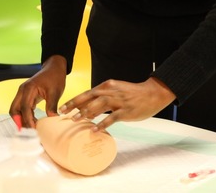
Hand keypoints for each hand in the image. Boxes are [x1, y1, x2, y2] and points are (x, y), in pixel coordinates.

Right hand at [9, 55, 67, 127]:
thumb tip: (52, 120)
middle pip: (14, 109)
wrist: (54, 68)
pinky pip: (22, 108)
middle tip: (28, 132)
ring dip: (22, 120)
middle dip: (18, 121)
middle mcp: (22, 91)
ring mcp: (23, 93)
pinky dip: (25, 116)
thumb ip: (52, 105)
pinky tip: (33, 122)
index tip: (34, 129)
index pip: (24, 107)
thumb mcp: (55, 92)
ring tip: (32, 130)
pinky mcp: (26, 95)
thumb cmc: (55, 77)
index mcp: (28, 88)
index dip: (28, 120)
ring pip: (16, 110)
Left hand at [58, 76, 175, 131]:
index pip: (86, 93)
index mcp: (106, 86)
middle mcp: (110, 92)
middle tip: (63, 113)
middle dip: (74, 105)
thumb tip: (87, 106)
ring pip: (99, 105)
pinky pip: (112, 117)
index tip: (63, 108)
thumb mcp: (115, 90)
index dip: (74, 100)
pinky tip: (95, 129)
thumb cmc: (132, 93)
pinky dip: (103, 123)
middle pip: (89, 98)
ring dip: (86, 113)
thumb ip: (102, 96)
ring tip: (76, 120)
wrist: (152, 93)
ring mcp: (119, 101)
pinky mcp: (126, 111)